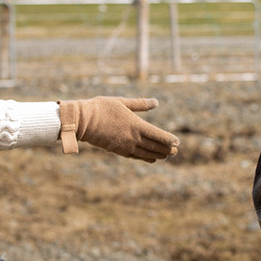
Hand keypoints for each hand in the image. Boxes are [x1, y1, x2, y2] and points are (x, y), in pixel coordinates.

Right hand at [58, 97, 179, 162]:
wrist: (83, 121)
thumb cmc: (102, 108)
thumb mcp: (122, 102)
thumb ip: (140, 104)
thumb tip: (156, 102)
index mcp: (136, 125)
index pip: (157, 135)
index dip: (169, 139)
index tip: (178, 142)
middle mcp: (133, 138)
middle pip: (154, 147)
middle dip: (166, 149)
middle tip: (176, 152)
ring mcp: (125, 146)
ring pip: (146, 153)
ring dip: (157, 155)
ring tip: (166, 156)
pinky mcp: (117, 150)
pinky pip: (135, 156)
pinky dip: (145, 158)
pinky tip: (150, 158)